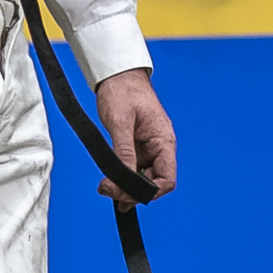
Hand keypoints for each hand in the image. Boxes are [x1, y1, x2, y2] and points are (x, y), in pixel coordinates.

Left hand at [93, 68, 174, 204]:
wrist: (117, 76)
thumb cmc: (123, 91)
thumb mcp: (120, 122)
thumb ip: (123, 151)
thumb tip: (123, 177)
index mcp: (163, 141)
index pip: (166, 178)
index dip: (150, 191)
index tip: (128, 196)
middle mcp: (158, 147)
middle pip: (153, 181)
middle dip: (132, 191)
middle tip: (109, 191)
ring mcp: (147, 147)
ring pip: (141, 177)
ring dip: (125, 186)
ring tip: (106, 188)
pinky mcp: (134, 146)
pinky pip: (132, 168)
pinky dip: (121, 177)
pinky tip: (110, 183)